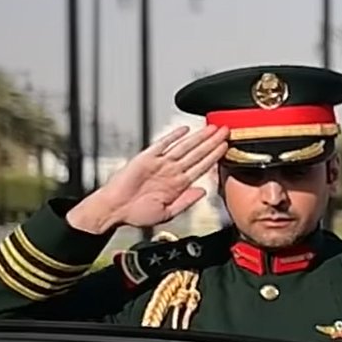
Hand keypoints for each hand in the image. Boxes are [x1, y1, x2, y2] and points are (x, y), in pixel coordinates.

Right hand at [66, 125, 227, 233]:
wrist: (114, 210)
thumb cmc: (137, 214)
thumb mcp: (168, 212)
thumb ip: (186, 201)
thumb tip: (203, 191)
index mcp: (178, 184)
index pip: (202, 167)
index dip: (215, 156)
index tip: (227, 147)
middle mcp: (171, 171)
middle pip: (197, 153)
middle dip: (212, 142)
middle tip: (226, 130)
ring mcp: (160, 163)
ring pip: (184, 147)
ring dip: (199, 137)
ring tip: (213, 128)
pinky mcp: (146, 158)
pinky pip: (162, 144)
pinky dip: (173, 137)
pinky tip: (185, 129)